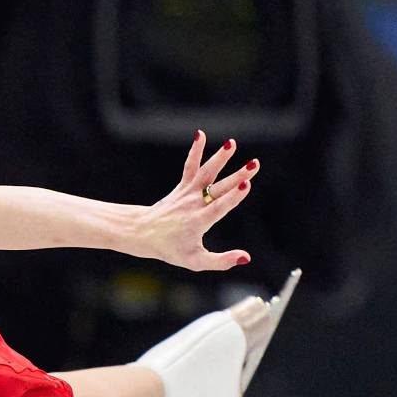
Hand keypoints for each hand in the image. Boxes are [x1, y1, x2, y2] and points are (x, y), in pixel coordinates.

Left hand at [135, 130, 260, 271]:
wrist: (142, 233)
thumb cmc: (171, 249)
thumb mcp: (196, 262)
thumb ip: (221, 261)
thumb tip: (246, 258)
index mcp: (199, 222)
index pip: (218, 208)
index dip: (233, 197)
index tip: (246, 185)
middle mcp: (194, 205)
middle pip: (218, 189)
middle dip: (237, 176)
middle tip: (254, 165)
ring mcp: (187, 193)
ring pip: (205, 174)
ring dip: (219, 158)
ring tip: (232, 144)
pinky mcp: (182, 186)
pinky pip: (189, 166)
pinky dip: (195, 151)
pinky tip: (200, 134)